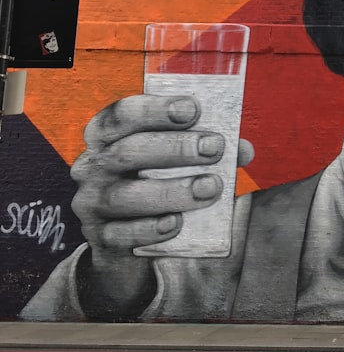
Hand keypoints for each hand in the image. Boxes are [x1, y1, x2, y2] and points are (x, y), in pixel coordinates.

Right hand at [70, 94, 253, 316]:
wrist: (131, 242)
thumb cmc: (159, 186)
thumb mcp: (178, 164)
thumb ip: (208, 152)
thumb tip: (243, 150)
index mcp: (108, 138)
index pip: (122, 115)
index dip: (155, 109)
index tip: (192, 109)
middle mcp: (93, 166)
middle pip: (127, 151)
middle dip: (174, 147)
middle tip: (215, 147)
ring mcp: (92, 204)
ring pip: (124, 195)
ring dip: (171, 190)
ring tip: (211, 187)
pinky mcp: (100, 240)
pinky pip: (121, 235)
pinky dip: (150, 228)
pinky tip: (176, 223)